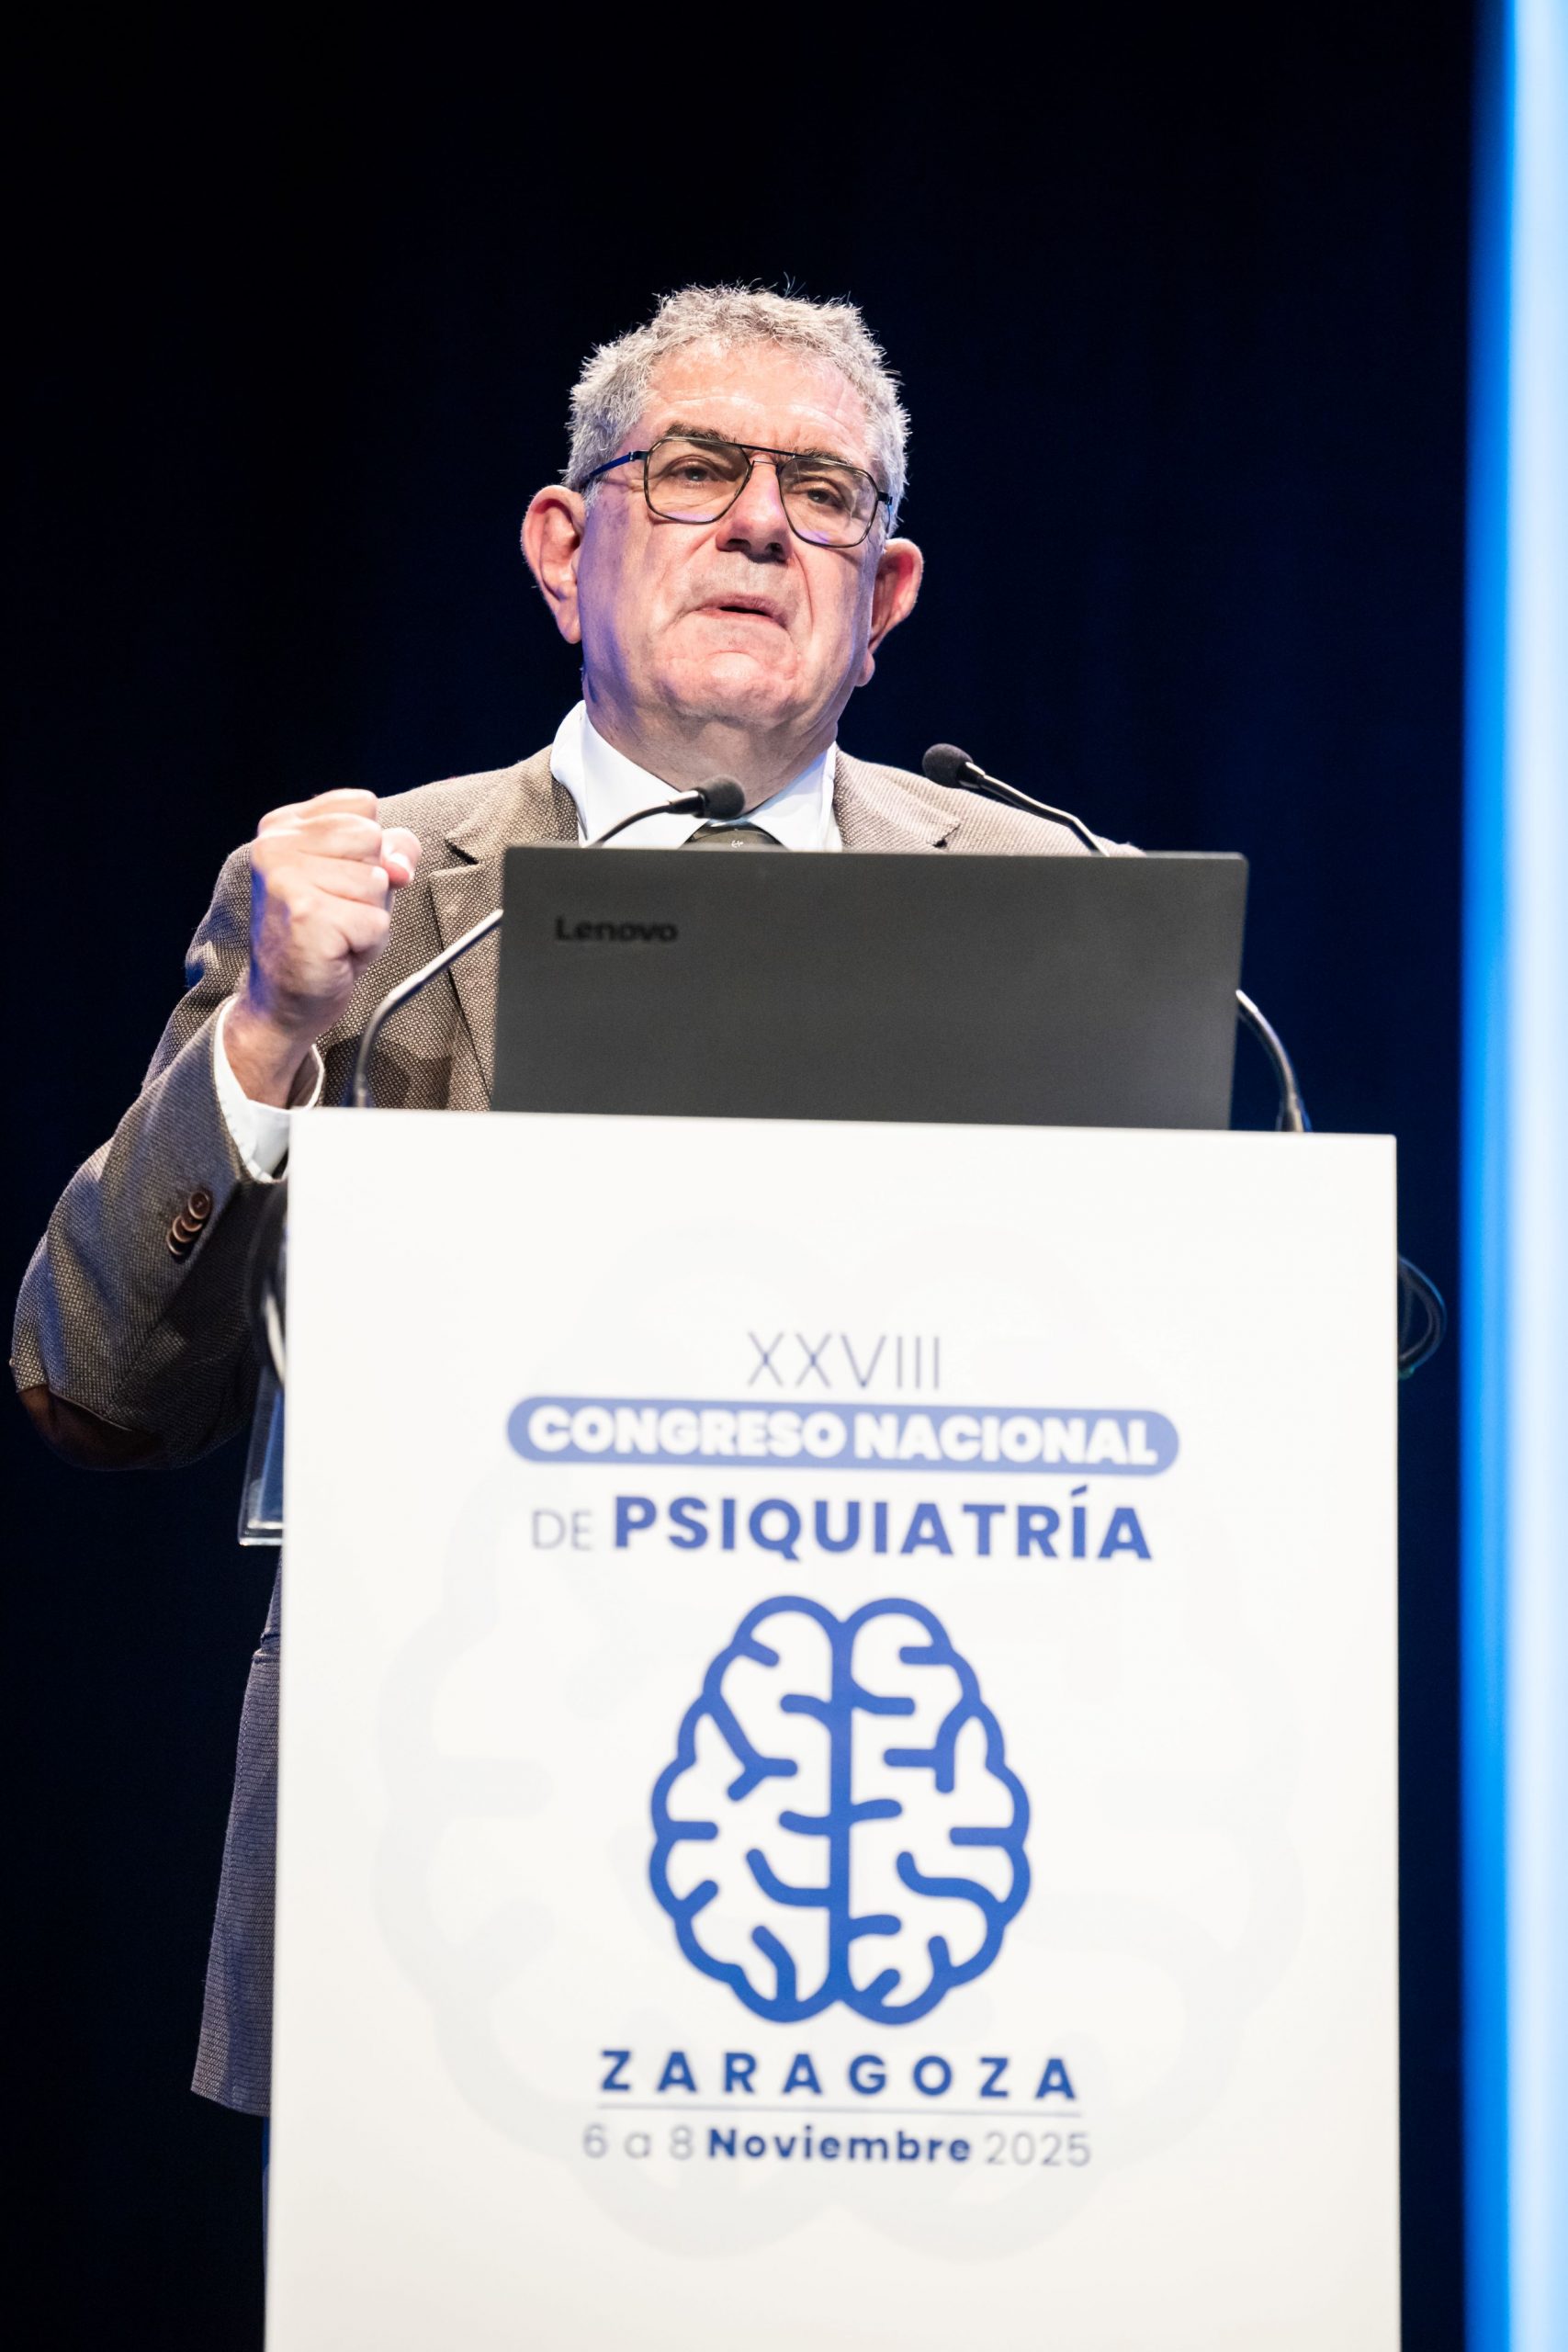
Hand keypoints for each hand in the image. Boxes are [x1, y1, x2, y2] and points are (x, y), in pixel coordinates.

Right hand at [224, 789, 421, 1104]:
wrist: (284, 999)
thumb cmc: (323, 936)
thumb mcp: (360, 881)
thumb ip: (390, 852)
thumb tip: (400, 863)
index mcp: (284, 826)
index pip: (363, 805)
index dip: (371, 848)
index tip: (339, 879)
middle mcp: (276, 845)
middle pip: (373, 838)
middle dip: (371, 884)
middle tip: (338, 912)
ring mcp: (286, 878)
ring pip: (377, 882)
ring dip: (368, 916)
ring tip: (336, 932)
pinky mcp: (306, 913)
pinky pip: (375, 920)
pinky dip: (367, 944)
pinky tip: (336, 952)